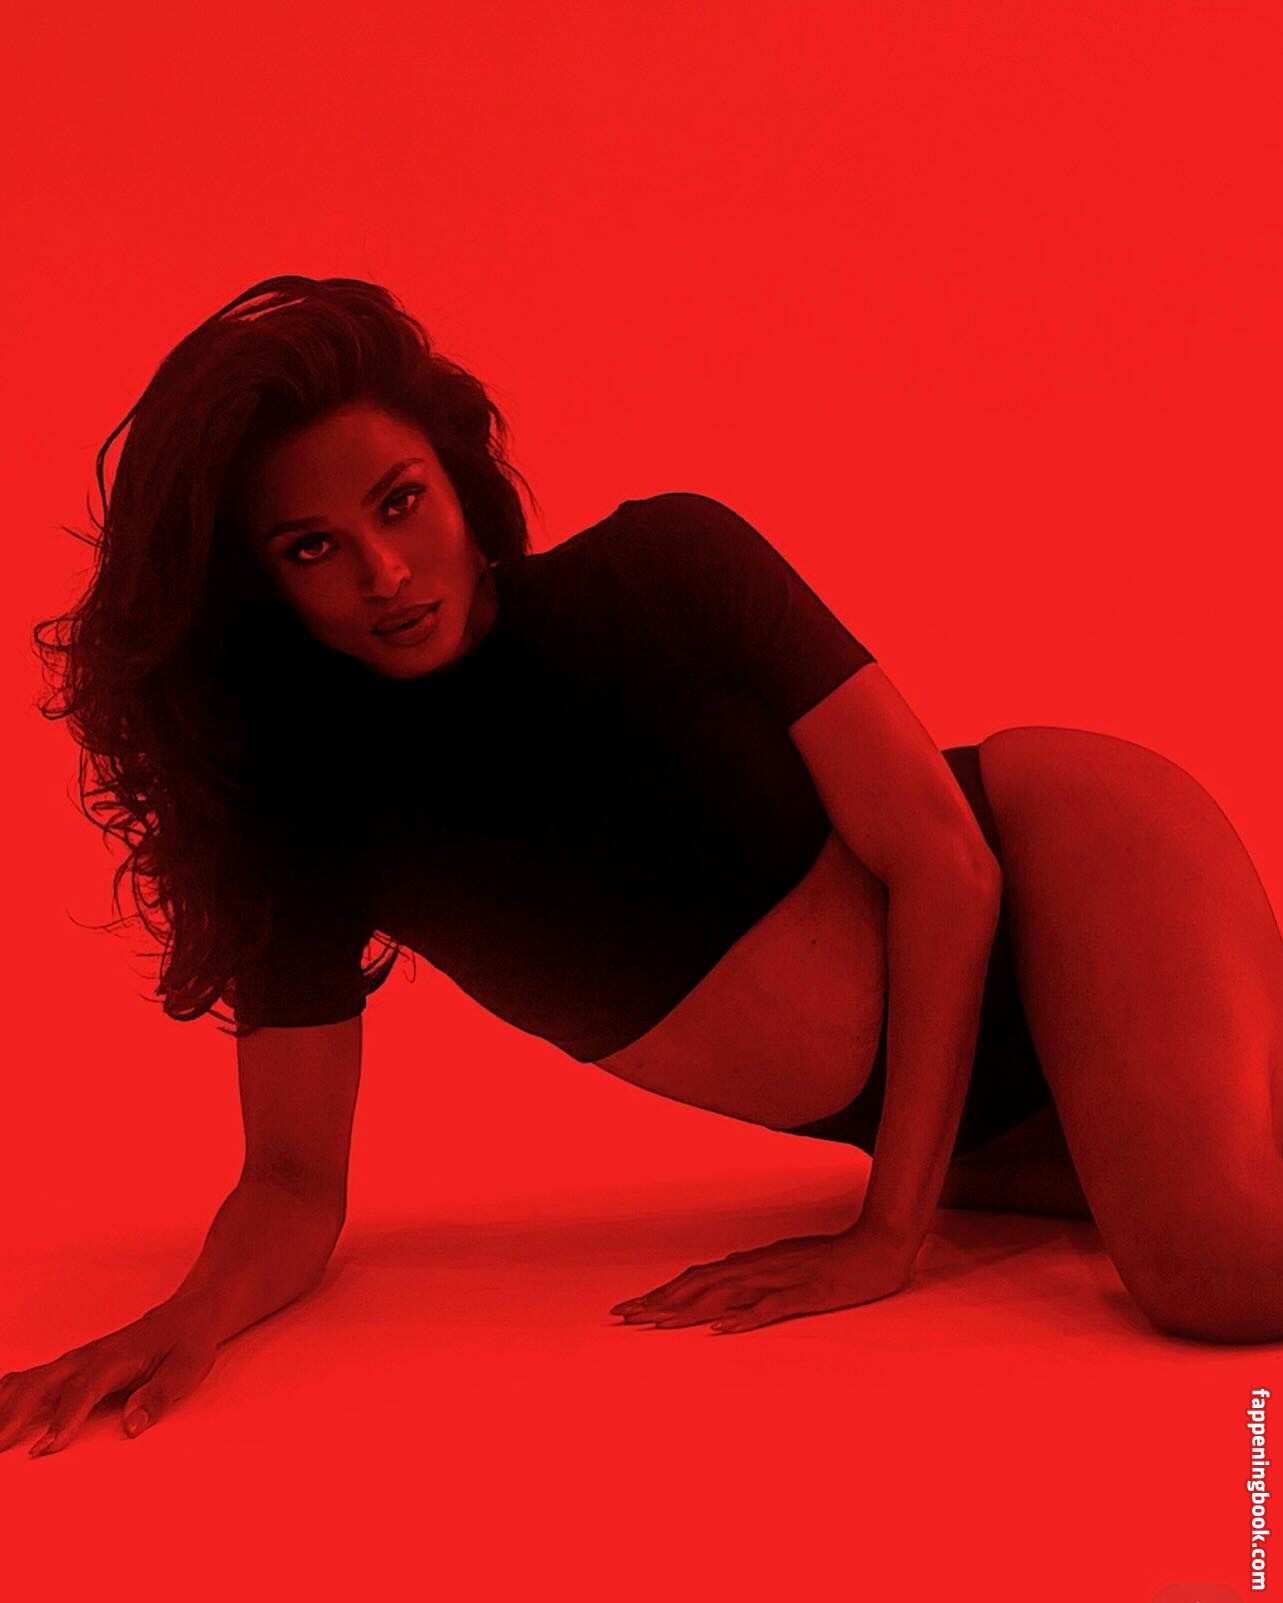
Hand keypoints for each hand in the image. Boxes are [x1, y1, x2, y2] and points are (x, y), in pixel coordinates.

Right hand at [0, 1304, 218, 1456]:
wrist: (186, 1316)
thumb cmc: (185, 1344)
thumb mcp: (185, 1370)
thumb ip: (157, 1397)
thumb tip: (133, 1425)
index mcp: (112, 1360)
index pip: (81, 1392)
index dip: (62, 1420)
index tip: (42, 1449)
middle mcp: (86, 1359)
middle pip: (40, 1386)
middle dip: (13, 1417)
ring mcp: (74, 1362)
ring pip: (27, 1382)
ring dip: (3, 1407)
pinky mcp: (70, 1368)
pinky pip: (30, 1381)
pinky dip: (7, 1396)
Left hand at [609, 1224, 915, 1333]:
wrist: (882, 1244)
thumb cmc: (837, 1259)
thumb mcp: (789, 1266)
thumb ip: (758, 1278)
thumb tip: (724, 1295)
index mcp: (755, 1262)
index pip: (699, 1277)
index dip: (664, 1292)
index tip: (632, 1307)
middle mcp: (760, 1266)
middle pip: (701, 1284)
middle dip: (661, 1301)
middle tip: (624, 1316)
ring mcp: (783, 1278)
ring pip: (727, 1294)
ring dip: (689, 1309)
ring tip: (656, 1323)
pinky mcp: (808, 1293)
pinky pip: (772, 1306)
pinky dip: (745, 1318)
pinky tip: (723, 1329)